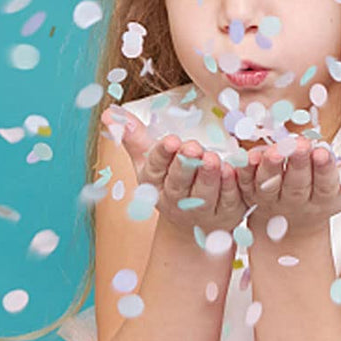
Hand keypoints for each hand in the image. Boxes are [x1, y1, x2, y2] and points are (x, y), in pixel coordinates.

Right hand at [104, 106, 254, 237]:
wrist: (195, 227)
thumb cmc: (171, 182)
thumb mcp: (149, 160)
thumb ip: (133, 136)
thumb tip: (108, 113)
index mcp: (155, 183)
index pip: (156, 168)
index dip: (162, 155)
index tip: (170, 140)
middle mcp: (176, 200)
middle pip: (179, 182)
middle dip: (184, 165)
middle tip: (191, 146)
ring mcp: (202, 209)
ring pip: (205, 193)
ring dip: (208, 176)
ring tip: (212, 158)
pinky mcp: (228, 213)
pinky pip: (230, 199)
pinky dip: (231, 186)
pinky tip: (232, 171)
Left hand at [240, 136, 340, 239]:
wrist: (289, 223)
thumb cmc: (322, 192)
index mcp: (323, 198)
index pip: (326, 185)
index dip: (324, 170)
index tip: (324, 153)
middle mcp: (296, 201)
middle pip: (298, 184)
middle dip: (300, 165)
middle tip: (301, 145)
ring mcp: (271, 199)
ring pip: (270, 185)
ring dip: (271, 168)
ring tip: (274, 150)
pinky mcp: (249, 195)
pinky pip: (245, 184)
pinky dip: (244, 172)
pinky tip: (246, 156)